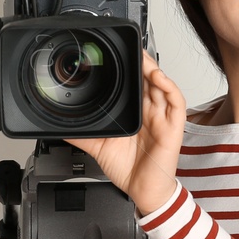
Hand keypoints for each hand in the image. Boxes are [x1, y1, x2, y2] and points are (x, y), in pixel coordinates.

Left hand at [65, 50, 184, 215]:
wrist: (142, 191)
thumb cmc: (127, 168)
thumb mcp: (99, 147)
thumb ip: (82, 134)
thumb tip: (62, 125)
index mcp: (136, 113)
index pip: (135, 84)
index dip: (131, 67)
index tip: (119, 53)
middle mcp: (151, 111)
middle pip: (149, 79)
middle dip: (142, 61)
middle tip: (130, 47)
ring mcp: (163, 117)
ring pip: (162, 85)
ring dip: (153, 68)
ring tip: (142, 56)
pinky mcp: (173, 126)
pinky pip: (175, 101)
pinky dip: (168, 87)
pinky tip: (158, 77)